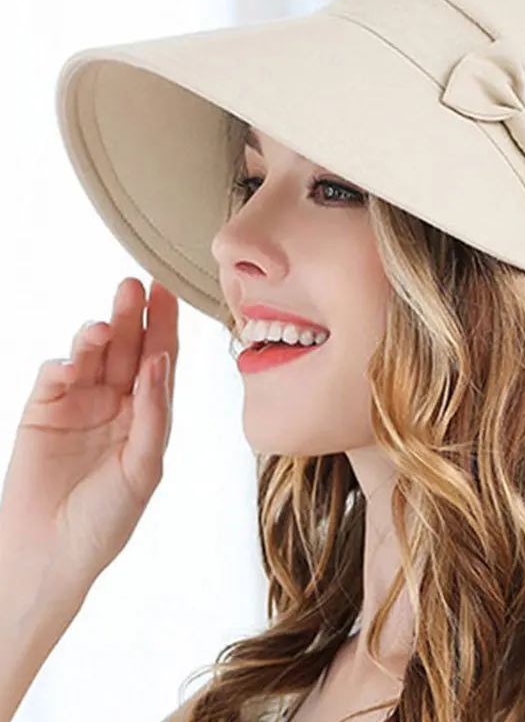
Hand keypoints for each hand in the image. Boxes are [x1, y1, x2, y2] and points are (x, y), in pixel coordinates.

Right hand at [0, 277, 178, 602]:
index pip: (158, 360)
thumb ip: (152, 414)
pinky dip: (63, 365)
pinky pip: (54, 378)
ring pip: (91, 356)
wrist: (50, 554)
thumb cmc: (107, 518)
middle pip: (126, 349)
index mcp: (148, 414)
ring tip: (104, 325)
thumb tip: (158, 361)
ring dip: (96, 335)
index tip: (166, 292)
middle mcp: (116, 402)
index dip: (163, 326)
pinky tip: (74, 362)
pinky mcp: (42, 412)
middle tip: (133, 286)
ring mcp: (79, 405)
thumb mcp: (142, 468)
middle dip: (131, 317)